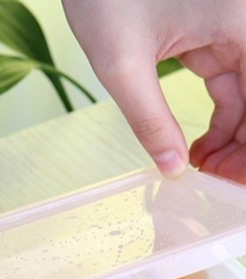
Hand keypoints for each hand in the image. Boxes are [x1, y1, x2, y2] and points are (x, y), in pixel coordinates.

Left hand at [61, 0, 245, 181]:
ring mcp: (235, 26)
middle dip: (245, 145)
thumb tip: (173, 168)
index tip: (233, 180)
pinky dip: (220, 116)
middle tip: (215, 178)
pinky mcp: (214, 32)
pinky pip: (231, 81)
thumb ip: (149, 120)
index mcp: (243, 22)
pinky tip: (198, 145)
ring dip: (234, 135)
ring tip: (201, 166)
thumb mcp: (122, 66)